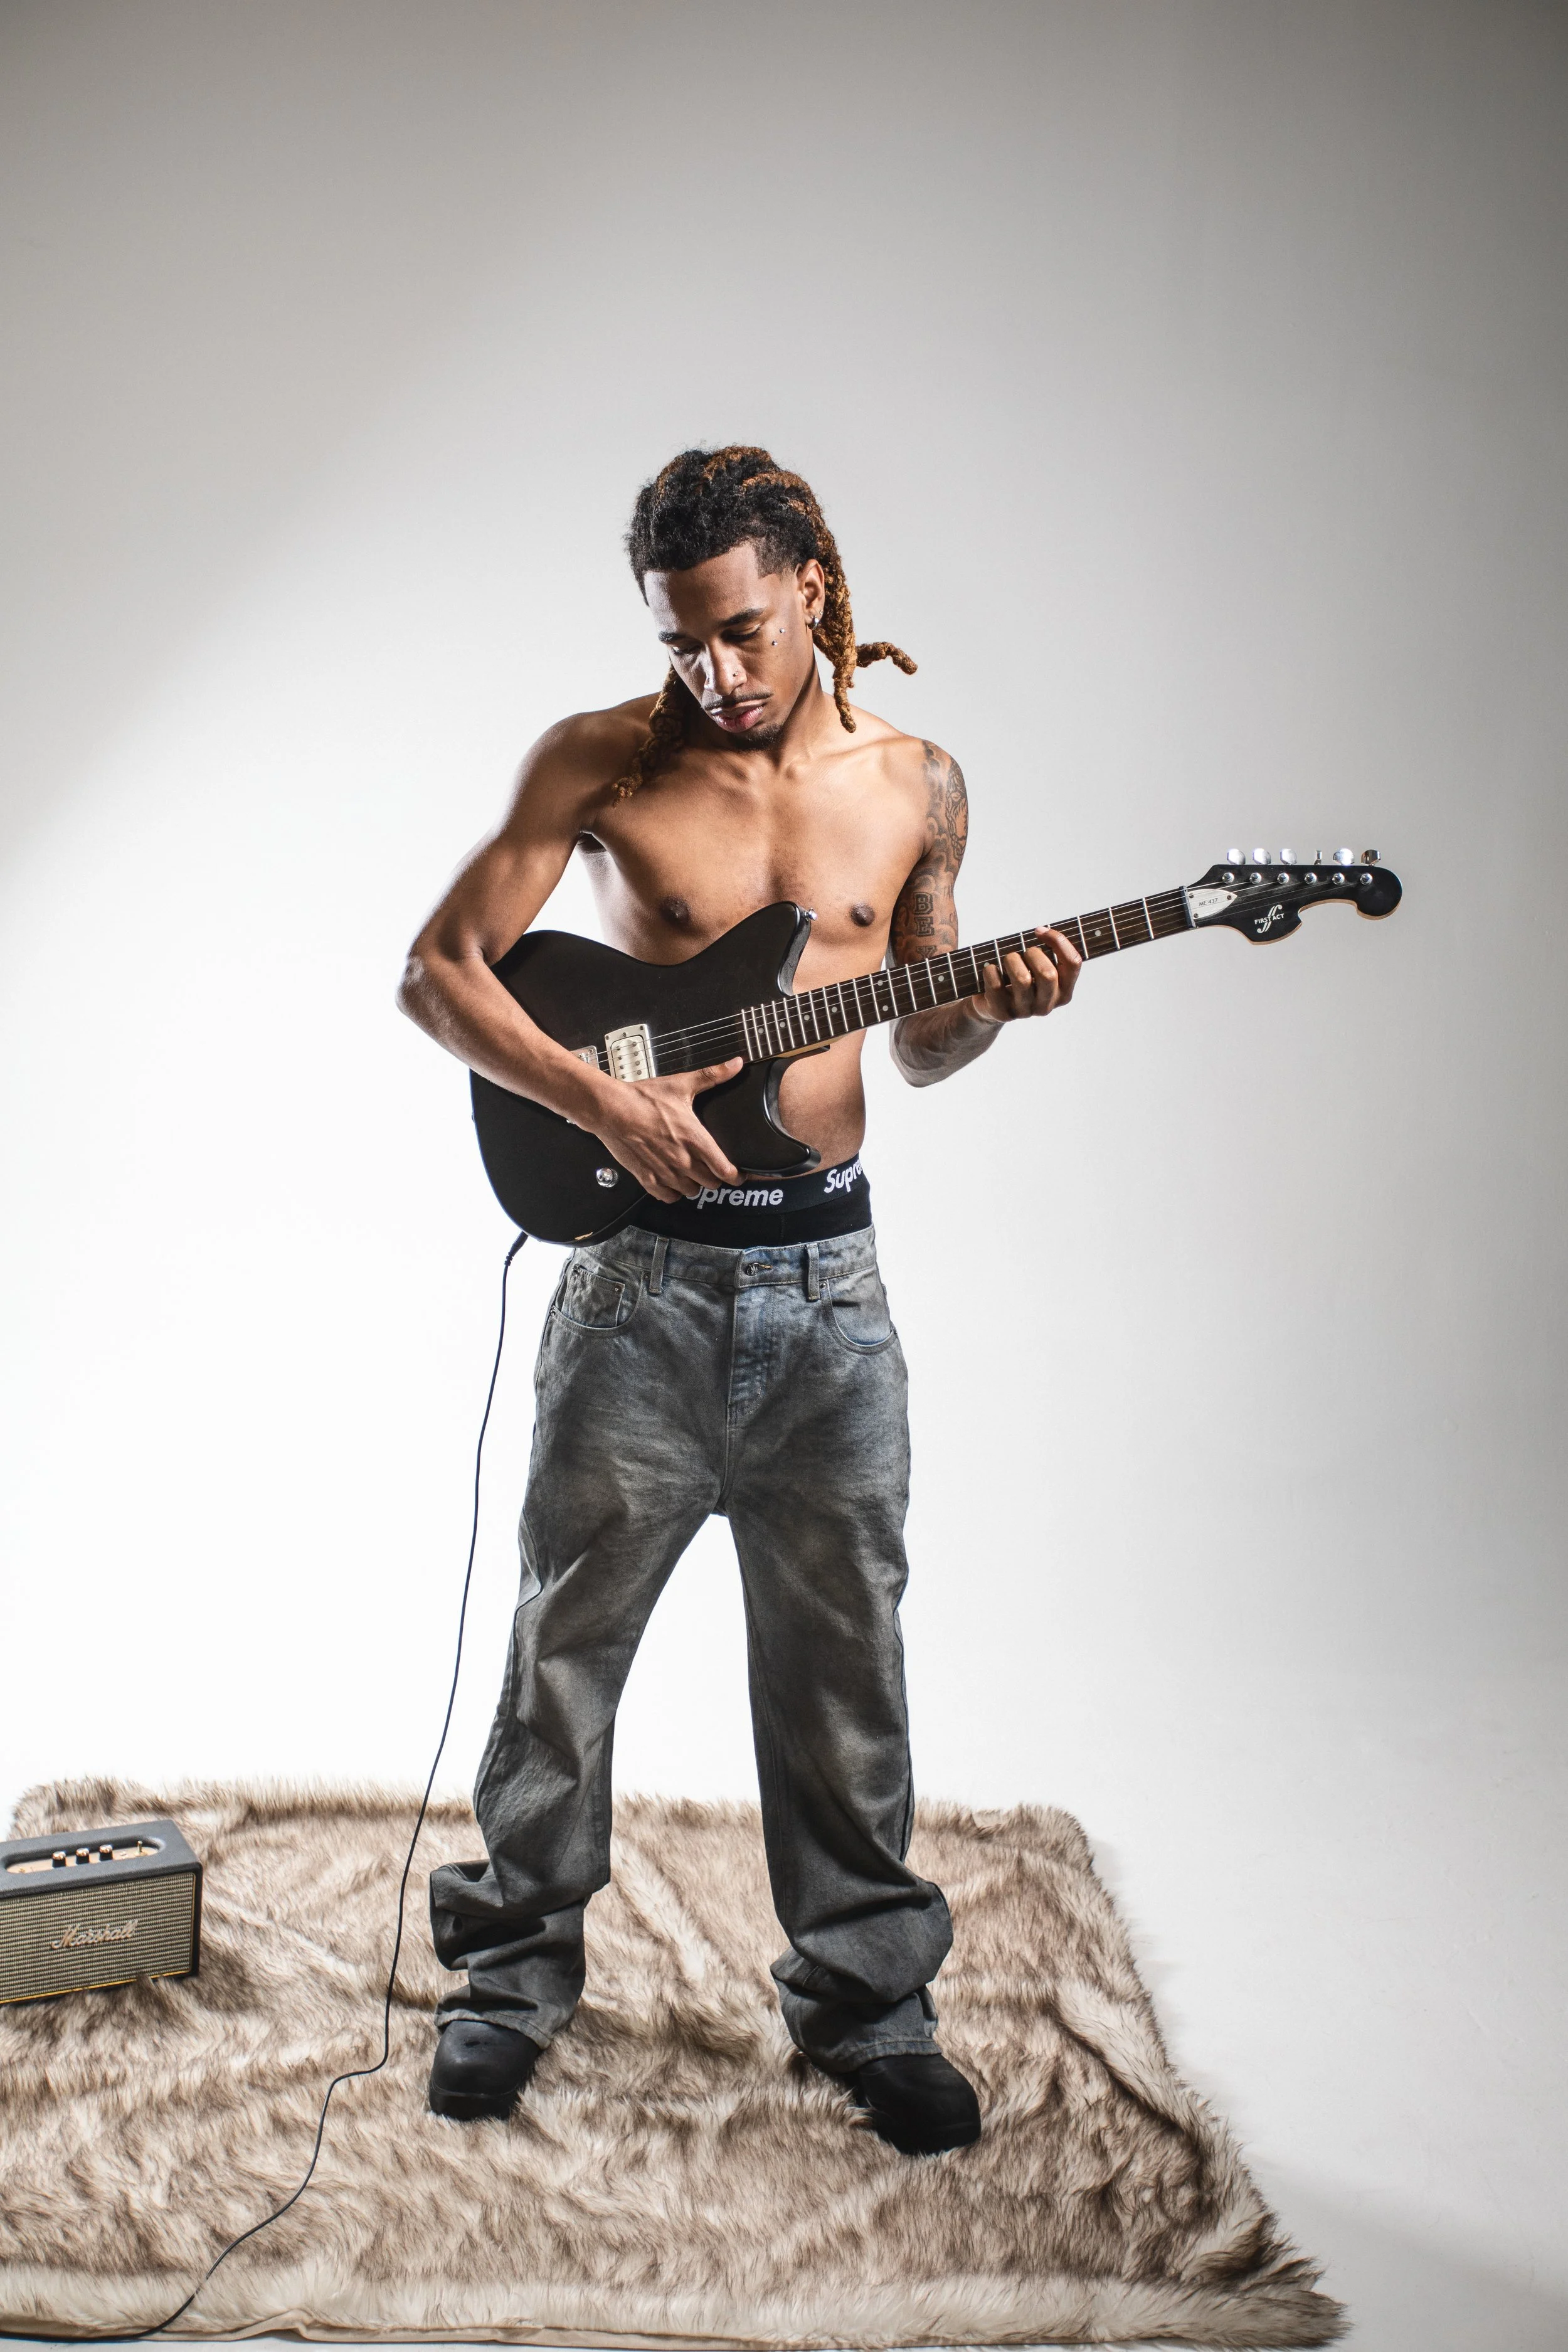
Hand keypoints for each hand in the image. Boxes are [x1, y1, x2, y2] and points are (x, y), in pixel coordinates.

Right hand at [587, 1059, 742, 1199]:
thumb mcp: (681, 1085)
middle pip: (712, 1184)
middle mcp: (683, 1160)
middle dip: (714, 1177)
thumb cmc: (643, 1099)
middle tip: (710, 1167)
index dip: (737, 1176)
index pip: (726, 1171)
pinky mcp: (648, 1179)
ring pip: (691, 1192)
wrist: (611, 1109)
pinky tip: (672, 1179)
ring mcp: (665, 1172)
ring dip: (694, 1184)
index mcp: (695, 1139)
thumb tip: (735, 1064)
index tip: (738, 1174)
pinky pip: (669, 1197)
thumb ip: (712, 1076)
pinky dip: (673, 1192)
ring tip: (690, 1171)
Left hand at [974, 926, 1081, 1023]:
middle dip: (1033, 954)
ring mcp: (1025, 1012)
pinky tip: (992, 969)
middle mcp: (1047, 1005)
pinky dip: (991, 970)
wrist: (992, 1006)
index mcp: (1063, 992)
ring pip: (1022, 979)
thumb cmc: (1019, 978)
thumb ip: (1048, 953)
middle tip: (1024, 952)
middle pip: (1048, 974)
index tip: (1040, 931)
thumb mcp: (1038, 968)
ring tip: (1008, 960)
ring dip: (1012, 960)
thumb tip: (1042, 931)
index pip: (1073, 963)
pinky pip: (996, 985)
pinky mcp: (1003, 1013)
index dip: (1058, 940)